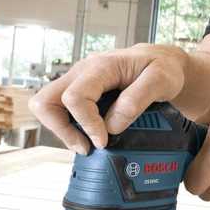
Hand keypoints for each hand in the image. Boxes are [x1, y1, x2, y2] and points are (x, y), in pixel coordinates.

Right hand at [29, 44, 190, 152]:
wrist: (162, 62)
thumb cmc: (162, 68)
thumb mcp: (161, 80)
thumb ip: (137, 99)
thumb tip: (111, 125)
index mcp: (101, 67)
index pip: (75, 98)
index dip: (87, 125)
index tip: (104, 141)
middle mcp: (82, 72)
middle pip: (46, 101)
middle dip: (61, 130)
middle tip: (85, 146)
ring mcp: (78, 81)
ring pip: (47, 107)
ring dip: (62, 130)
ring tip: (86, 144)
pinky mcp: (79, 91)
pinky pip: (60, 111)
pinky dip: (70, 127)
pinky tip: (89, 135)